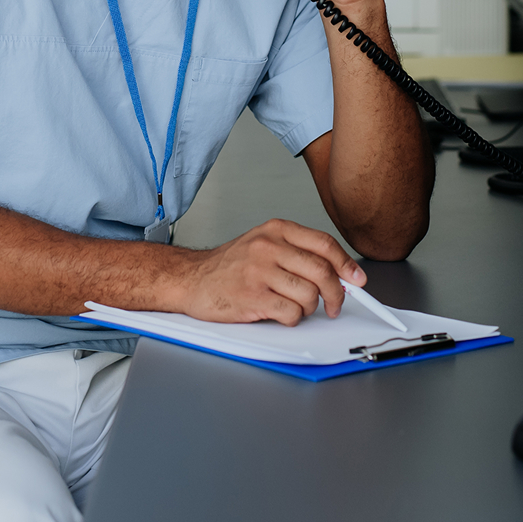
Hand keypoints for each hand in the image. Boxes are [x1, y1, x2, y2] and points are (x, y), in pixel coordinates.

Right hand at [179, 219, 366, 324]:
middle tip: (334, 305)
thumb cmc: (231, 265)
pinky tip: (280, 313)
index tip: (358, 280)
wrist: (192, 278)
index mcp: (276, 229)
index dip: (346, 264)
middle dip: (336, 294)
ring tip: (296, 307)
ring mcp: (259, 271)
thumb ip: (297, 252)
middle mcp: (269, 246)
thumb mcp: (264, 243)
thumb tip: (338, 272)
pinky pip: (291, 313)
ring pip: (309, 294)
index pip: (324, 244)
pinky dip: (293, 319)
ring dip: (310, 308)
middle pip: (322, 271)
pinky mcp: (252, 297)